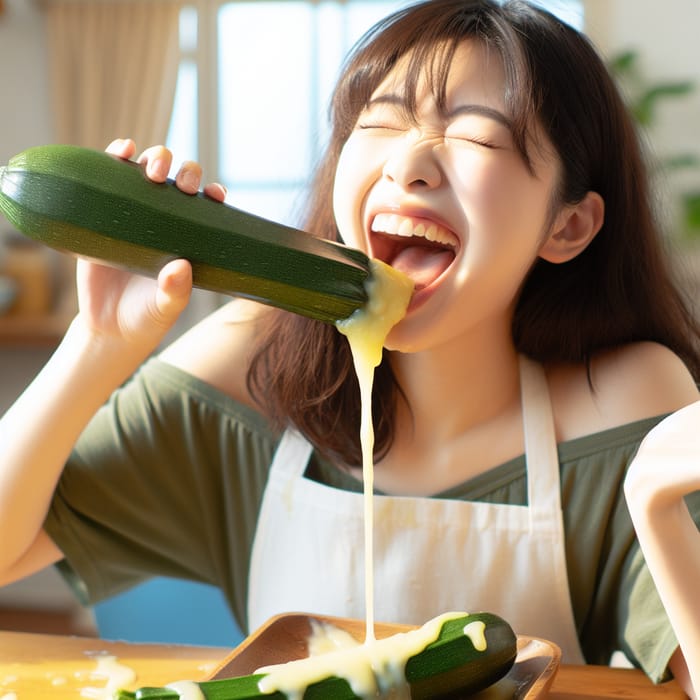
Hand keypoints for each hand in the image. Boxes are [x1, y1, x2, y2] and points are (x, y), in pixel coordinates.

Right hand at [74, 139, 225, 351]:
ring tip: (152, 169)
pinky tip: (121, 150)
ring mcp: (134, 212)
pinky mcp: (102, 212)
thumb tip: (180, 267)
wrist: (109, 326)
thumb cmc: (148, 315)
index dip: (214, 193)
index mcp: (190, 235)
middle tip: (182, 185)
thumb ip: (176, 291)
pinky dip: (116, 157)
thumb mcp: (166, 307)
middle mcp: (165, 218)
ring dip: (155, 158)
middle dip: (187, 172)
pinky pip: (109, 177)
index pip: (208, 205)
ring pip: (148, 170)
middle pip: (181, 180)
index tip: (214, 194)